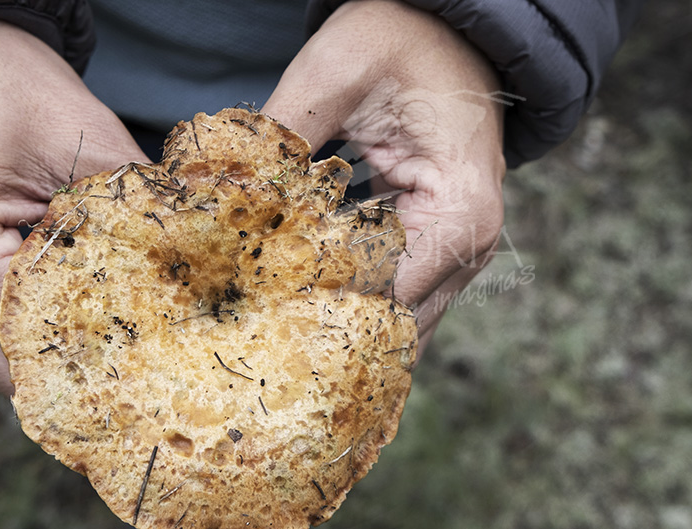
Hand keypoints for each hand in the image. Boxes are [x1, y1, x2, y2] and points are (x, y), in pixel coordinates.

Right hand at [0, 21, 147, 392]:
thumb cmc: (5, 85)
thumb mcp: (85, 144)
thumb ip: (133, 218)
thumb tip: (192, 274)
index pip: (39, 336)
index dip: (107, 345)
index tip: (166, 353)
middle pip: (18, 369)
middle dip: (85, 365)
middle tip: (154, 364)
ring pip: (5, 358)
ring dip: (61, 349)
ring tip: (127, 342)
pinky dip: (41, 327)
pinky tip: (91, 313)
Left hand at [262, 0, 505, 355]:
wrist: (446, 27)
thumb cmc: (400, 40)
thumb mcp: (334, 73)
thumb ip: (281, 136)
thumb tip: (222, 191)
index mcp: (459, 212)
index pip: (385, 295)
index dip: (320, 309)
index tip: (259, 315)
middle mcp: (468, 247)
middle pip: (392, 325)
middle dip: (325, 331)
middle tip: (255, 335)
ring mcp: (456, 254)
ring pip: (393, 323)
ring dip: (336, 325)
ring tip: (271, 328)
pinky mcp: (436, 251)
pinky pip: (392, 298)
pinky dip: (348, 303)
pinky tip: (299, 304)